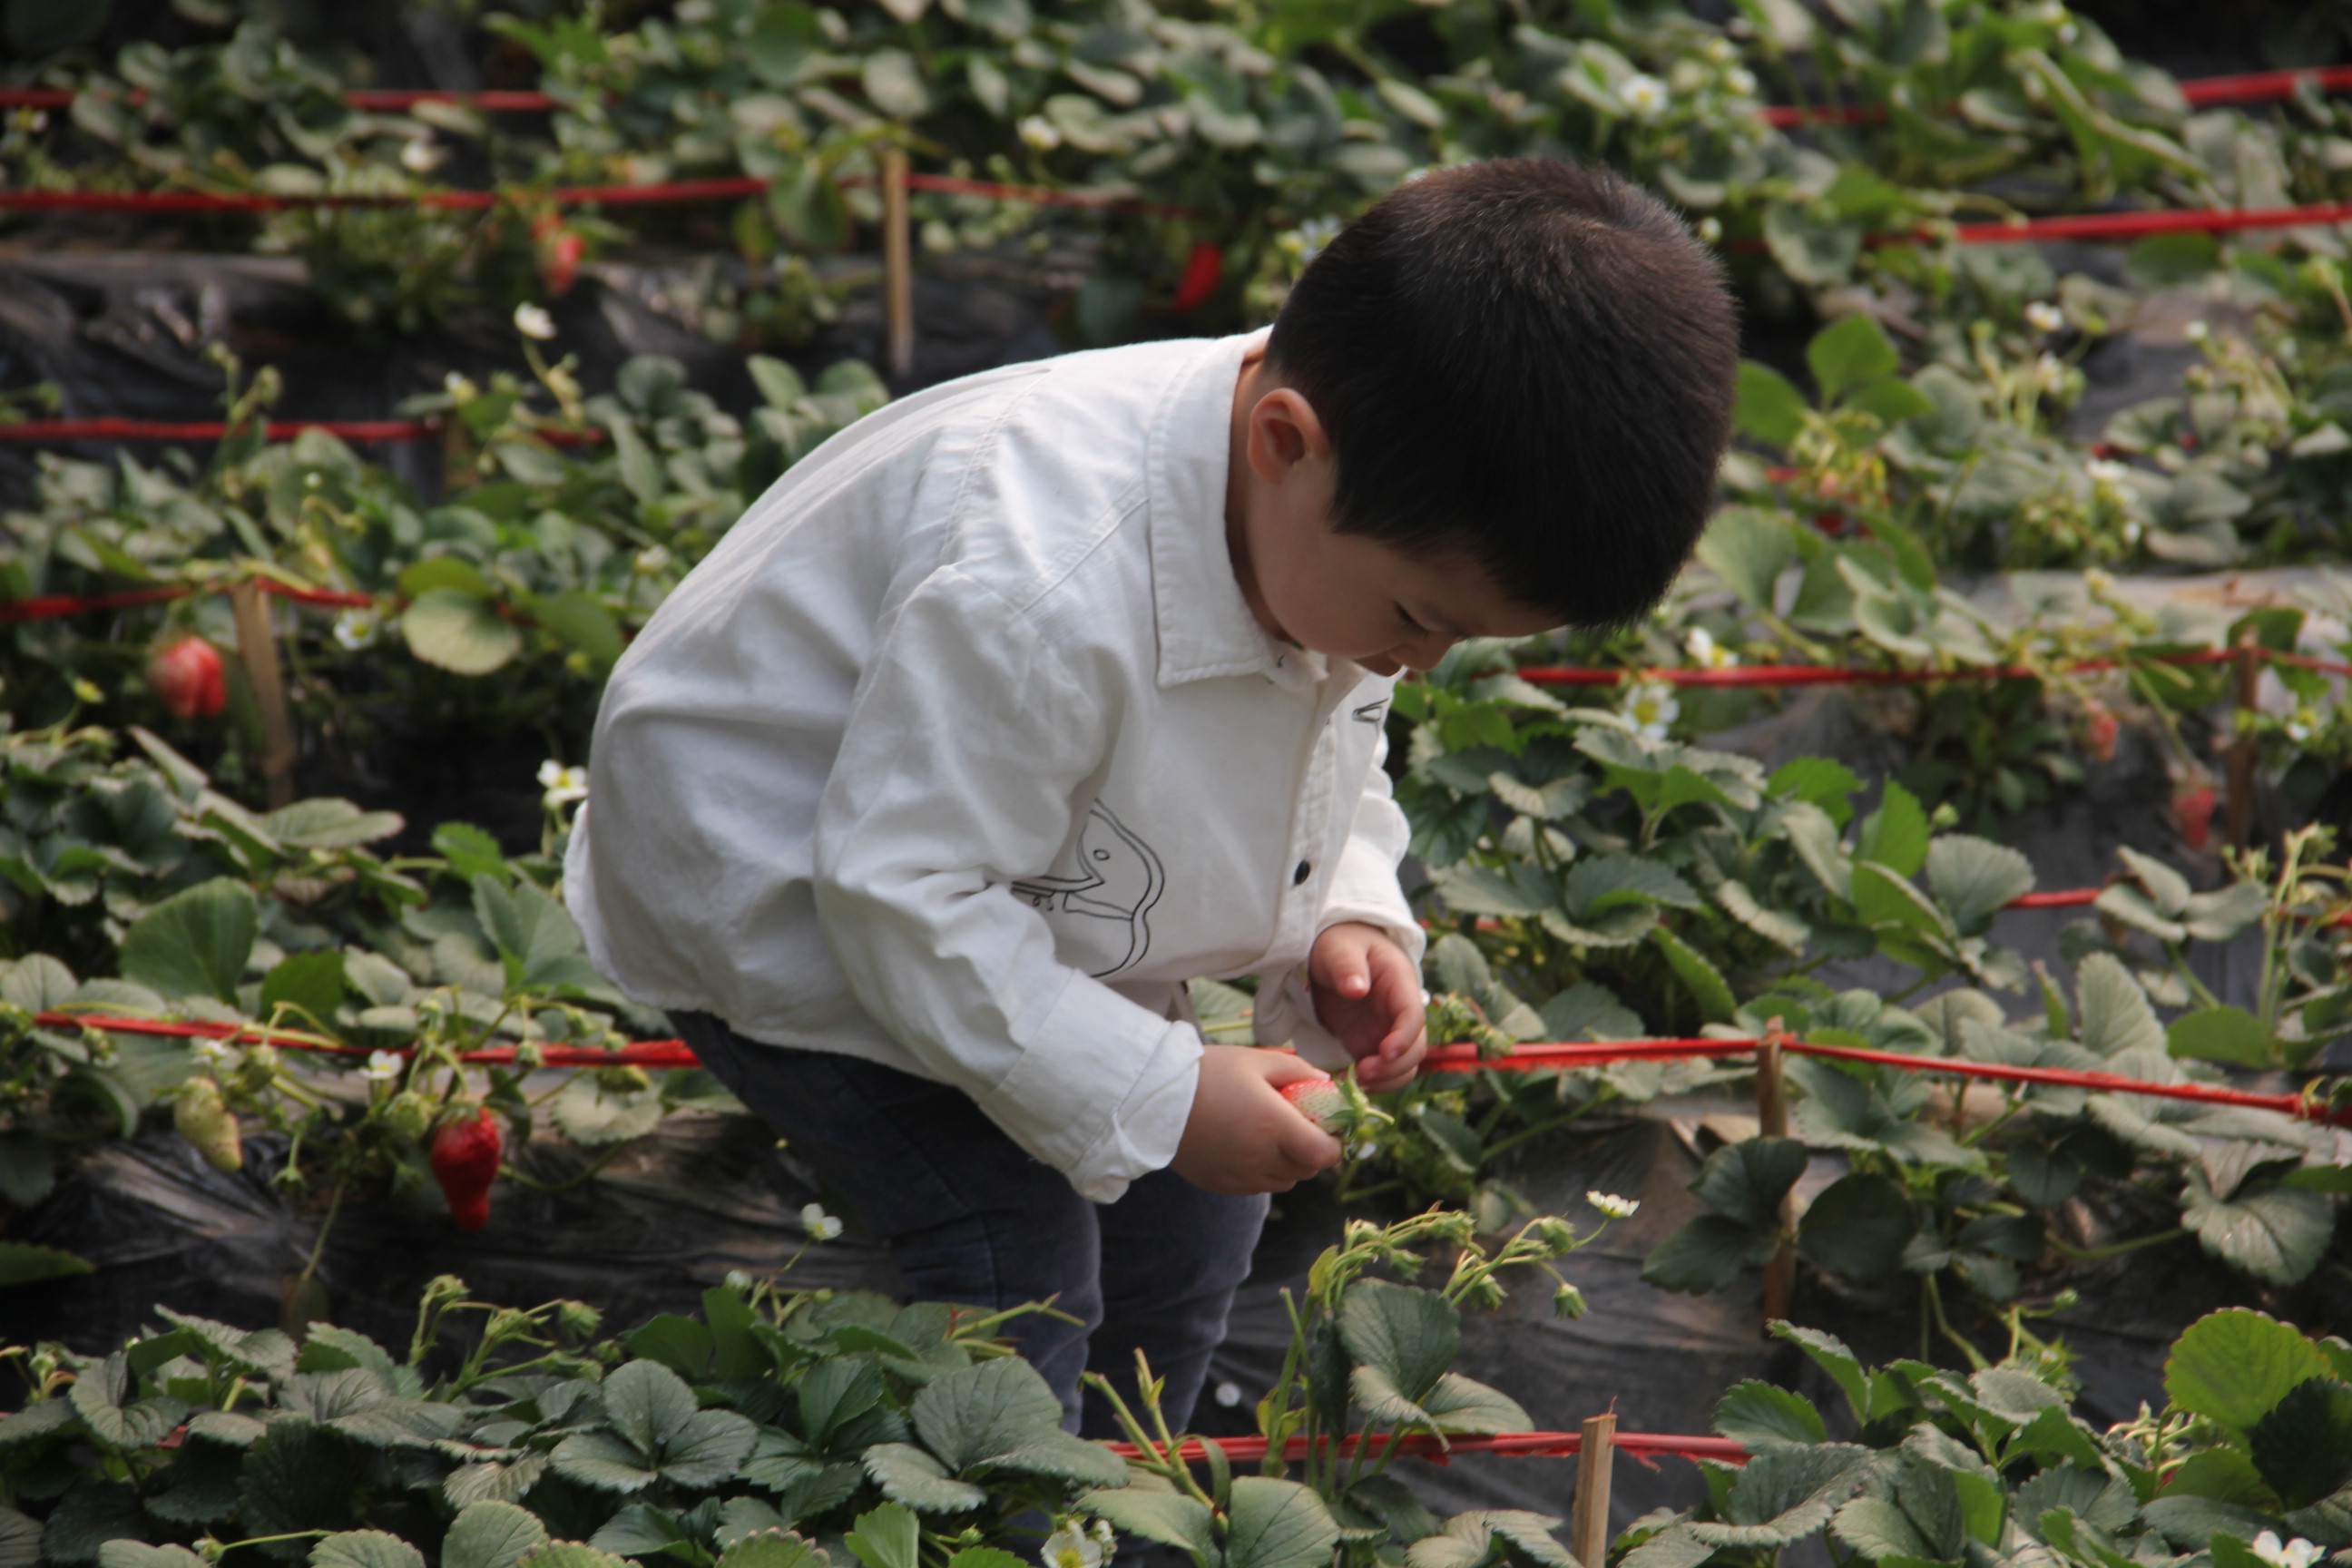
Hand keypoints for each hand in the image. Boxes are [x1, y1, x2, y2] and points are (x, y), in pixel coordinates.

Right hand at [1171, 1046, 1342, 1194]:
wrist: (1153, 1099)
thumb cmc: (1207, 1073)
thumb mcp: (1255, 1059)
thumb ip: (1297, 1069)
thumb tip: (1325, 1081)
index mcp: (1276, 1127)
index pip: (1325, 1155)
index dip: (1333, 1143)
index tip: (1326, 1126)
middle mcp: (1262, 1158)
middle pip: (1307, 1170)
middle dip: (1311, 1150)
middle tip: (1298, 1125)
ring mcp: (1241, 1176)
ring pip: (1283, 1181)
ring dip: (1287, 1163)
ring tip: (1269, 1135)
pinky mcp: (1222, 1185)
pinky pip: (1257, 1185)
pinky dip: (1262, 1171)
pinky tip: (1245, 1145)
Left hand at [1309, 922, 1426, 1093]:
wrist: (1333, 954)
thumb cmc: (1339, 943)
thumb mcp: (1338, 947)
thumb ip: (1347, 965)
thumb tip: (1357, 989)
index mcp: (1399, 983)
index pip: (1414, 1015)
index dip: (1404, 1038)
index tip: (1384, 1053)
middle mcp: (1400, 1011)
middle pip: (1416, 1049)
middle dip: (1393, 1066)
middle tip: (1361, 1073)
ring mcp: (1387, 1031)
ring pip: (1404, 1066)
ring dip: (1384, 1080)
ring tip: (1352, 1082)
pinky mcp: (1370, 1045)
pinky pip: (1382, 1072)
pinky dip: (1370, 1083)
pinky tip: (1346, 1082)